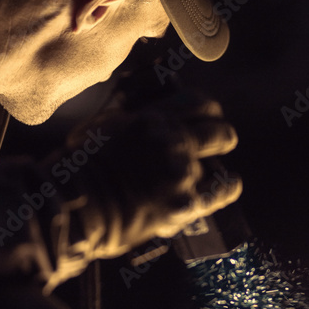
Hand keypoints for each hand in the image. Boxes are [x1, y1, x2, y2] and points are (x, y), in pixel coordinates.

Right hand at [67, 96, 241, 257]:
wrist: (78, 204)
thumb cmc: (82, 167)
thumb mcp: (104, 126)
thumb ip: (131, 118)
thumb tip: (142, 111)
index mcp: (153, 119)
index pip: (198, 104)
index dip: (209, 109)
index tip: (212, 114)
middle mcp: (173, 142)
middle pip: (219, 133)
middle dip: (221, 136)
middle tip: (221, 140)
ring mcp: (182, 173)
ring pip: (216, 166)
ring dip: (211, 169)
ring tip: (213, 173)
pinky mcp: (185, 203)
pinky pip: (219, 193)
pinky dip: (227, 188)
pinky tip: (230, 185)